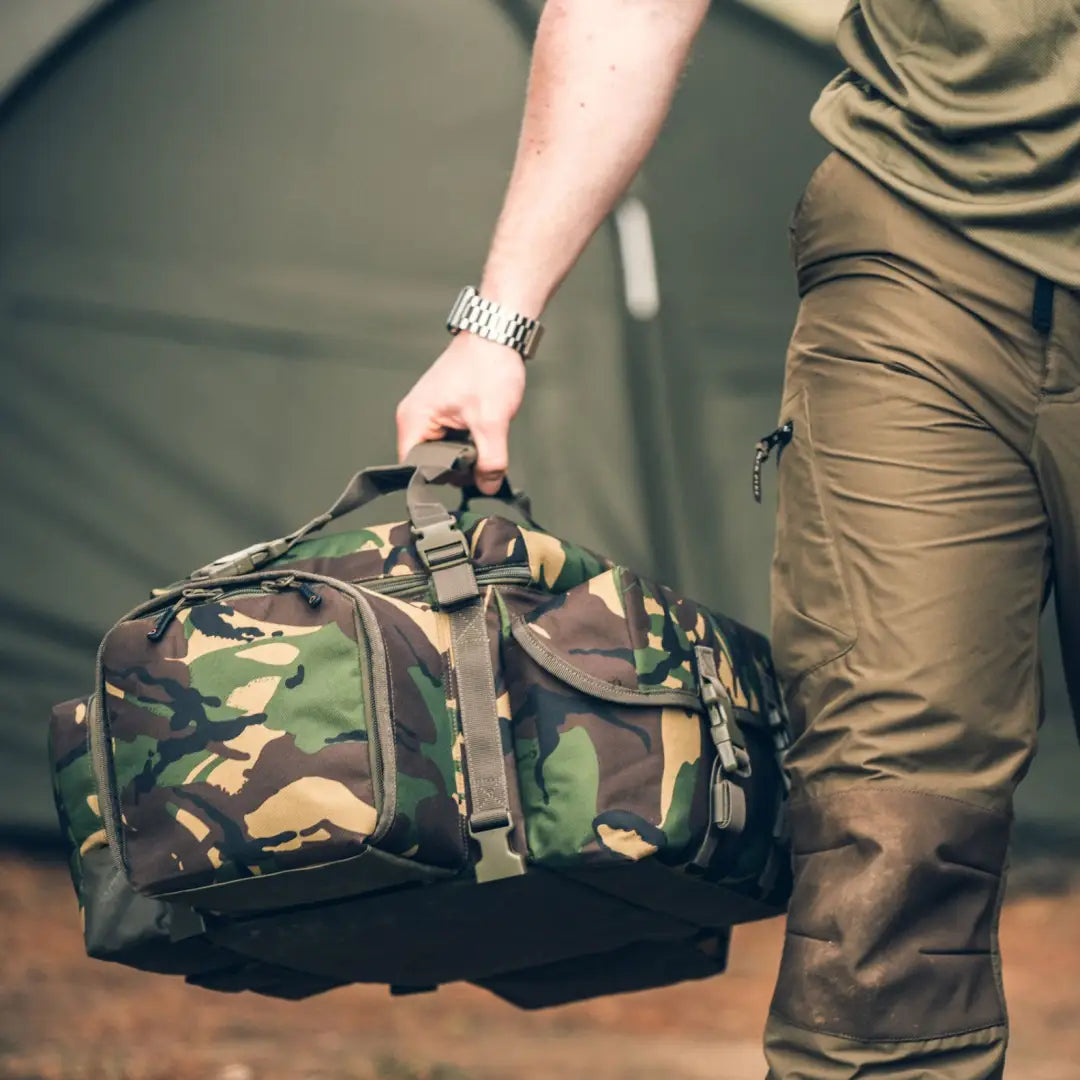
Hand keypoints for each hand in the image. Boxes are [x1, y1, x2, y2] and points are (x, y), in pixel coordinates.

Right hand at [396, 333, 526, 494]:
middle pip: (429, 464)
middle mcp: (415, 418)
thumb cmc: (487, 367)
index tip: (463, 486)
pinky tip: (485, 435)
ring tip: (486, 443)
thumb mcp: (492, 420)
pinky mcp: (444, 412)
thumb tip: (488, 485)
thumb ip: (491, 459)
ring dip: (466, 456)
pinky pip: (452, 440)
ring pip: (444, 453)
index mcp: (414, 420)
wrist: (498, 334)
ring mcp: (429, 414)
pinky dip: (470, 443)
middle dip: (457, 469)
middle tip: (483, 465)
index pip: (415, 470)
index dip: (439, 481)